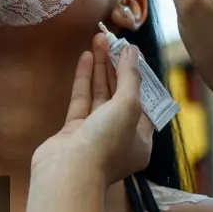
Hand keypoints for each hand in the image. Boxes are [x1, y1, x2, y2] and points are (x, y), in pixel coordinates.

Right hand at [33, 34, 152, 185]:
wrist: (68, 171)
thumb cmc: (106, 143)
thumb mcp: (128, 106)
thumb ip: (130, 77)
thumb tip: (133, 51)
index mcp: (140, 141)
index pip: (144, 104)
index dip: (140, 78)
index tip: (134, 55)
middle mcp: (119, 137)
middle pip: (121, 96)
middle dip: (117, 67)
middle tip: (112, 40)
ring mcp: (94, 133)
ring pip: (100, 95)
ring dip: (100, 68)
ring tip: (99, 40)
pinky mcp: (73, 130)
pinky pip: (81, 99)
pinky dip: (84, 78)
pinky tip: (86, 57)